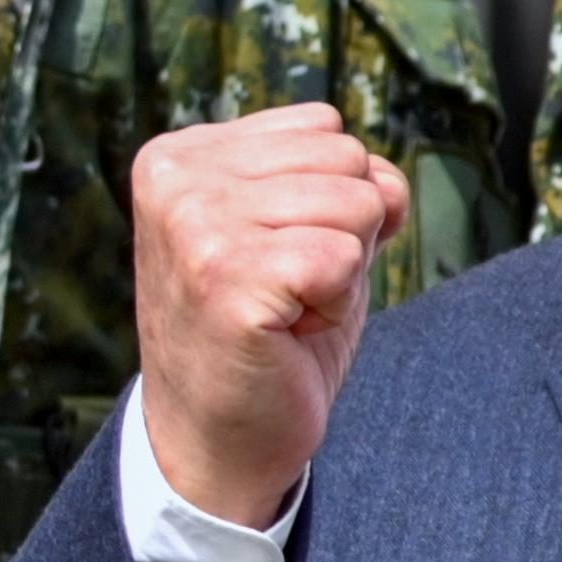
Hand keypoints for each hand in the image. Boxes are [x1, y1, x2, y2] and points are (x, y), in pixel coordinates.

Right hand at [130, 105, 410, 526]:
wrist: (215, 435)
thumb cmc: (265, 331)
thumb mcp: (292, 228)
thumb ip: (334, 178)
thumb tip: (386, 186)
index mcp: (177, 155)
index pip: (322, 126)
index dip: (329, 196)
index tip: (276, 252)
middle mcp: (176, 179)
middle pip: (345, 158)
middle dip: (342, 228)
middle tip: (287, 286)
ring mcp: (195, 226)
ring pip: (355, 203)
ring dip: (341, 268)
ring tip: (286, 307)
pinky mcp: (225, 277)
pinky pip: (344, 257)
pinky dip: (335, 303)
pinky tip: (288, 330)